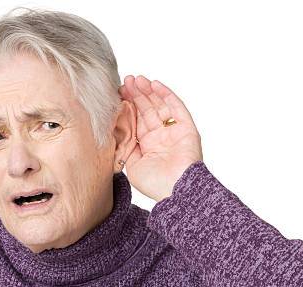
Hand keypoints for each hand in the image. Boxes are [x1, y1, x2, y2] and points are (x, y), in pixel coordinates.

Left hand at [118, 75, 202, 201]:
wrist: (176, 190)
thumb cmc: (155, 184)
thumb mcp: (131, 165)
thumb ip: (125, 146)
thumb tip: (115, 130)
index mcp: (147, 147)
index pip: (136, 122)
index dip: (128, 108)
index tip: (117, 95)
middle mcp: (160, 138)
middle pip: (147, 111)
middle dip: (136, 96)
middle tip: (125, 82)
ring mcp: (174, 132)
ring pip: (160, 106)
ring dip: (148, 92)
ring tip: (136, 79)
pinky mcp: (187, 128)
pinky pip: (176, 108)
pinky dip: (166, 95)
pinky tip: (155, 84)